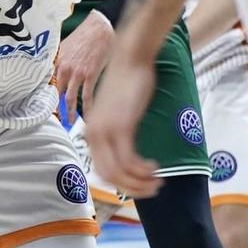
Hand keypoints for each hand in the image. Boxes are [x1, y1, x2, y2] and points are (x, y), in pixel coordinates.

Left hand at [54, 9, 113, 121]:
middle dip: (56, 108)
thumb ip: (59, 61)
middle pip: (57, 94)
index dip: (47, 97)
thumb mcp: (65, 47)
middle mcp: (64, 69)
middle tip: (56, 120)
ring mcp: (77, 73)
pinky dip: (87, 109)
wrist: (101, 28)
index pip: (48, 84)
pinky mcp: (91, 75)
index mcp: (56, 62)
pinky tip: (87, 117)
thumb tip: (55, 73)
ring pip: (70, 98)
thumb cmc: (85, 36)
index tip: (46, 108)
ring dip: (69, 113)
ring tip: (69, 123)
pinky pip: (87, 97)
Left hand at [83, 44, 161, 199]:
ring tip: (157, 180)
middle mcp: (93, 134)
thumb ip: (116, 131)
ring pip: (119, 172)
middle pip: (108, 177)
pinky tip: (154, 167)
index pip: (101, 171)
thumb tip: (125, 151)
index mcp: (90, 132)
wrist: (130, 58)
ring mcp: (106, 131)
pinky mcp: (121, 126)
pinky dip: (142, 169)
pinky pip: (129, 159)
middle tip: (152, 188)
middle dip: (132, 188)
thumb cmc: (127, 83)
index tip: (138, 185)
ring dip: (140, 182)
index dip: (120, 184)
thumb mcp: (116, 112)